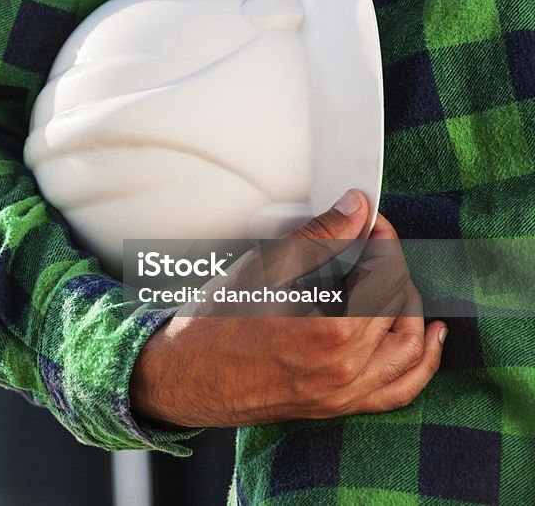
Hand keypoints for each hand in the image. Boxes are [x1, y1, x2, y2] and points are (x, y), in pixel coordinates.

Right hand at [129, 190, 446, 427]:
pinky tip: (428, 337)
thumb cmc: (214, 324)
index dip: (382, 239)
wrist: (186, 376)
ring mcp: (345, 392)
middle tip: (371, 243)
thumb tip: (356, 208)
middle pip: (399, 305)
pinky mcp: (338, 406)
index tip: (369, 222)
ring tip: (395, 281)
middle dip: (391, 265)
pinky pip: (398, 390)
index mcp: (329, 330)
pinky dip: (422, 363)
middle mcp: (345, 367)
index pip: (384, 273)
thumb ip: (318, 238)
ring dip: (411, 307)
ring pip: (410, 348)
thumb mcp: (263, 269)